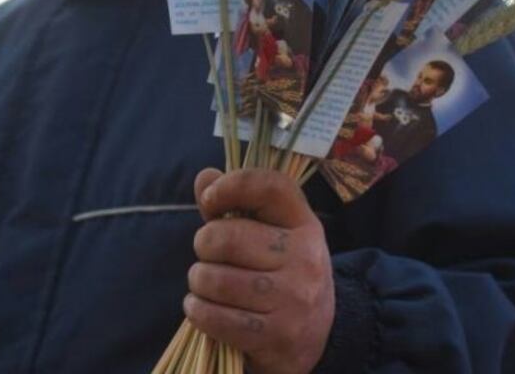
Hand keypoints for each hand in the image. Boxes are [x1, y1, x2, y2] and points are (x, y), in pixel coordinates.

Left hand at [186, 169, 333, 373]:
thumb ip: (237, 204)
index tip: (209, 199)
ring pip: (217, 280)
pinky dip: (198, 311)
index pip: (270, 187)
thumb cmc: (282, 274)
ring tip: (204, 283)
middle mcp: (305, 259)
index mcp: (305, 225)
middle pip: (228, 237)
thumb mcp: (272, 235)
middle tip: (207, 254)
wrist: (315, 338)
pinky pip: (217, 317)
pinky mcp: (278, 336)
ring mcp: (295, 299)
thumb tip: (204, 177)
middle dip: (204, 244)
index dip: (231, 185)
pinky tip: (200, 308)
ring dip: (198, 281)